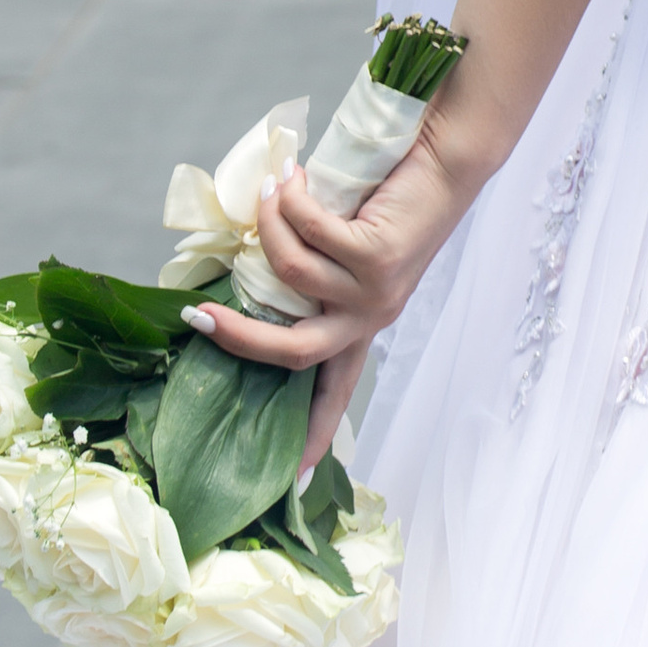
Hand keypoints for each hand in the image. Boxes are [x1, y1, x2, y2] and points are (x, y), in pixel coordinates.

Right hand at [181, 130, 477, 469]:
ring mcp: (375, 290)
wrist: (447, 162)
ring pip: (291, 273)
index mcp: (364, 324)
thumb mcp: (350, 249)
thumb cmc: (392, 201)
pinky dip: (290, 199)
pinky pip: (310, 232)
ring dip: (268, 225)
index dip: (309, 435)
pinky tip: (292, 175)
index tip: (292, 484)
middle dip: (239, 338)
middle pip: (295, 354)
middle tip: (200, 317)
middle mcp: (370, 316)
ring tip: (270, 190)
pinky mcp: (378, 256)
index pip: (334, 392)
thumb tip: (243, 261)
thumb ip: (312, 266)